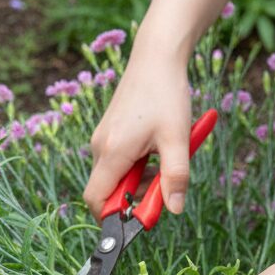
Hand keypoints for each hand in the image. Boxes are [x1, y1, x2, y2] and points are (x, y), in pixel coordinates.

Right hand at [83, 33, 192, 218]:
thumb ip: (176, 177)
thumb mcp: (177, 140)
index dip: (114, 217)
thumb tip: (174, 210)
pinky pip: (119, 163)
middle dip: (134, 198)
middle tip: (163, 187)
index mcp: (112, 151)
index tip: (141, 218)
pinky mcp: (111, 133)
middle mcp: (101, 147)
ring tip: (165, 164)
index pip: (97, 200)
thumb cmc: (166, 95)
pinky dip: (138, 168)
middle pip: (107, 191)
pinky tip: (158, 153)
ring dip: (140, 183)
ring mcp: (104, 139)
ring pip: (115, 178)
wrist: (156, 57)